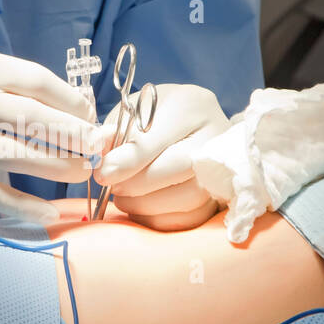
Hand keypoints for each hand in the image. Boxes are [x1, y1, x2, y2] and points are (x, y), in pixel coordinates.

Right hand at [0, 44, 99, 224]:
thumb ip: (10, 78)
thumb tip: (70, 103)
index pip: (34, 81)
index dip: (69, 100)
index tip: (90, 115)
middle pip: (31, 118)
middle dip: (72, 134)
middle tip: (100, 145)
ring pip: (16, 156)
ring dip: (57, 167)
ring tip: (84, 171)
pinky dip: (22, 205)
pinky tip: (50, 211)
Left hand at [93, 82, 229, 230]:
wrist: (187, 127)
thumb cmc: (154, 117)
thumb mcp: (131, 112)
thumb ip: (116, 132)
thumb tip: (102, 156)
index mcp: (191, 104)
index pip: (161, 135)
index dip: (130, 159)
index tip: (104, 172)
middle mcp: (214, 134)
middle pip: (182, 166)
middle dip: (138, 183)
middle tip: (111, 186)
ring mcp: (221, 167)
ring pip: (188, 196)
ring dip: (146, 205)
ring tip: (123, 197)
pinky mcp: (218, 195)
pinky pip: (191, 217)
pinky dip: (159, 219)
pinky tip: (140, 209)